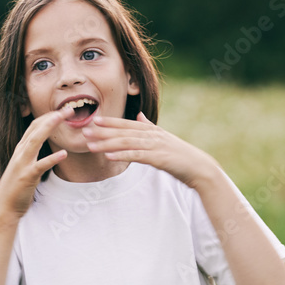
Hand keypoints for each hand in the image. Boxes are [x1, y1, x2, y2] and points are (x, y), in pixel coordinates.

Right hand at [0, 106, 74, 218]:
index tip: (62, 111)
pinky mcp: (27, 177)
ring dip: (49, 127)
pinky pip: (40, 166)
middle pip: (36, 129)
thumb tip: (45, 149)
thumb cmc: (16, 188)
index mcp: (21, 150)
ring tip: (63, 118)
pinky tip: (64, 153)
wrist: (4, 207)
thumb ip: (32, 156)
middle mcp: (20, 153)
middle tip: (68, 108)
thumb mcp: (24, 167)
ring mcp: (22, 164)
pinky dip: (52, 158)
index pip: (34, 127)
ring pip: (35, 141)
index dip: (48, 117)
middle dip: (52, 117)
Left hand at [82, 112, 219, 188]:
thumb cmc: (180, 156)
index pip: (128, 124)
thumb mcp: (163, 139)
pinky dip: (122, 155)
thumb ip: (149, 127)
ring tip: (91, 145)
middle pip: (123, 132)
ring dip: (107, 144)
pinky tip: (109, 156)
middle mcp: (152, 135)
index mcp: (152, 130)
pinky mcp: (158, 158)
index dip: (111, 122)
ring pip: (127, 143)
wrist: (199, 168)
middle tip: (85, 132)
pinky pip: (136, 155)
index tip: (95, 120)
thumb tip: (139, 116)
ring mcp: (155, 145)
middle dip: (103, 132)